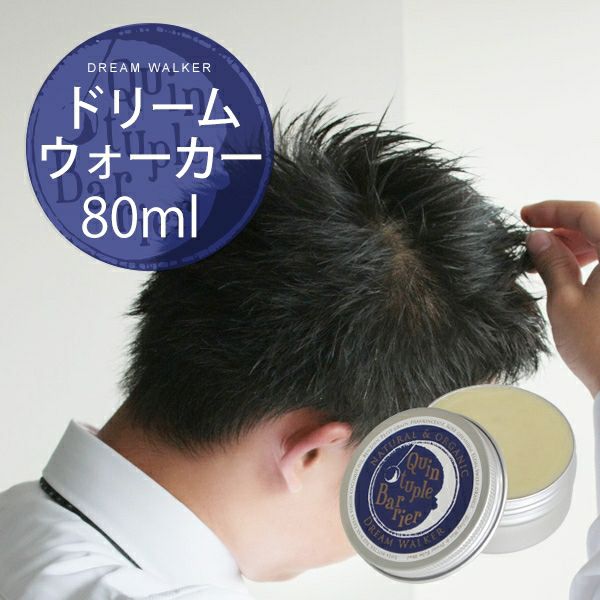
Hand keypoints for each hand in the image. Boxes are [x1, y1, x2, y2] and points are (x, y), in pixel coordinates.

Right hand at [522, 200, 599, 395]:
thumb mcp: (564, 301)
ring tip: (549, 258)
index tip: (527, 215)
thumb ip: (551, 262)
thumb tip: (538, 239)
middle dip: (565, 228)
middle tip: (533, 238)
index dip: (551, 210)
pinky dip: (596, 259)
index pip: (586, 213)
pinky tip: (574, 272)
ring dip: (580, 245)